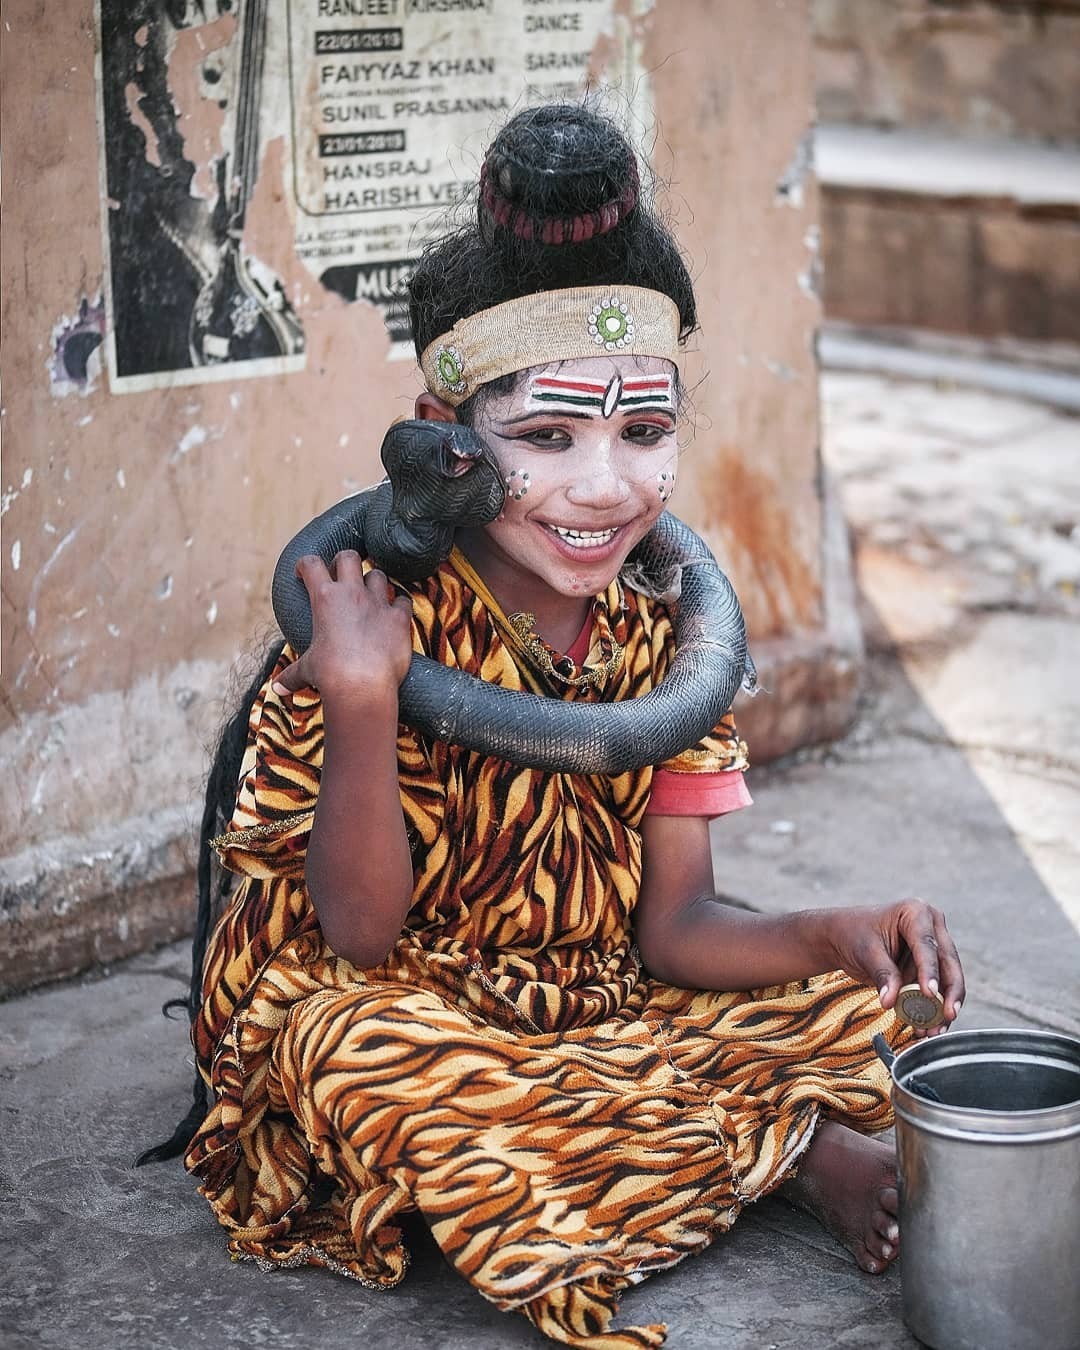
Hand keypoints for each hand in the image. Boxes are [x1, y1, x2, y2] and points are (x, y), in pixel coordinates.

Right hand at [271, 553, 412, 707]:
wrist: (362, 686)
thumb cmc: (330, 676)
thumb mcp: (307, 670)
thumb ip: (292, 674)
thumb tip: (277, 688)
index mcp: (324, 598)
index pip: (310, 564)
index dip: (305, 565)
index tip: (303, 573)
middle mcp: (352, 593)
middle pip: (349, 557)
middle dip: (343, 561)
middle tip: (341, 575)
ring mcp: (378, 603)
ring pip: (378, 575)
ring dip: (373, 582)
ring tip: (370, 595)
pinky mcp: (399, 617)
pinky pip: (404, 600)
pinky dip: (400, 605)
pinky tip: (395, 613)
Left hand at [827, 899, 964, 1036]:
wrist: (844, 937)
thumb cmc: (853, 934)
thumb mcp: (866, 952)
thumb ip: (882, 975)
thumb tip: (890, 1001)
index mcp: (916, 912)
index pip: (927, 945)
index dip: (930, 970)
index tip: (930, 993)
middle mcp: (932, 927)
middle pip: (948, 963)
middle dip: (949, 993)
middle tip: (947, 1015)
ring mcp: (934, 947)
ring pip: (948, 980)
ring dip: (943, 1007)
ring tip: (934, 1030)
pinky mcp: (930, 967)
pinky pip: (938, 990)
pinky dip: (934, 1009)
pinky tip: (929, 1027)